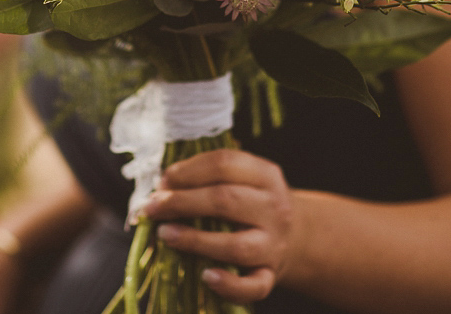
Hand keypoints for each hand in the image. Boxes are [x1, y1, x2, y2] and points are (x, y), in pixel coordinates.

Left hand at [143, 149, 299, 303]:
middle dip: (181, 202)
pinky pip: (253, 286)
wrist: (297, 236)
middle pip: (226, 201)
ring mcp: (274, 244)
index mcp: (266, 175)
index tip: (161, 181)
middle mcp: (274, 208)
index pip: (224, 164)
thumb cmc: (254, 203)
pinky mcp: (271, 275)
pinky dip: (229, 285)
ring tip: (165, 234)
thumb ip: (210, 176)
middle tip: (152, 207)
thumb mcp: (244, 179)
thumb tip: (162, 185)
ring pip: (236, 246)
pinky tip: (205, 276)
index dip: (187, 171)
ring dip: (195, 240)